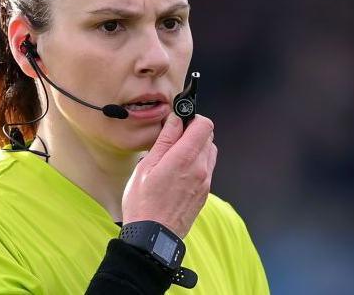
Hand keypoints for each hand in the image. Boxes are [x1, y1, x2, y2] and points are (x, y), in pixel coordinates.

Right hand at [122, 113, 216, 238]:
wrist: (153, 236)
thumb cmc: (143, 203)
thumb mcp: (147, 166)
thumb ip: (165, 140)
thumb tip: (175, 119)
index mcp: (185, 158)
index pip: (204, 125)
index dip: (192, 118)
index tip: (179, 120)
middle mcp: (200, 169)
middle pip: (209, 136)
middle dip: (193, 131)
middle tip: (173, 138)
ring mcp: (205, 182)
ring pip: (209, 152)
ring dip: (196, 147)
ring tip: (175, 155)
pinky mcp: (204, 193)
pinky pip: (207, 169)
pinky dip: (197, 163)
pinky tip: (178, 171)